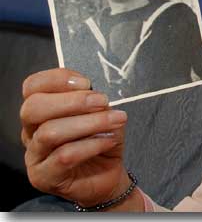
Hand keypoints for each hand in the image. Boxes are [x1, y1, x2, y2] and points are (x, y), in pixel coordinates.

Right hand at [20, 68, 129, 207]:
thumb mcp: (100, 114)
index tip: (86, 82)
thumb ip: (94, 101)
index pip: (33, 86)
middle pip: (33, 108)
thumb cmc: (100, 140)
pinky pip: (64, 156)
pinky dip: (92, 144)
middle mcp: (31, 131)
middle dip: (72, 101)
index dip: (57, 79)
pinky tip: (109, 140)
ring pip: (50, 132)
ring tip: (115, 120)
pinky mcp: (43, 177)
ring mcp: (34, 156)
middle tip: (102, 101)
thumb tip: (95, 96)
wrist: (107, 175)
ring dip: (89, 123)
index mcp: (41, 110)